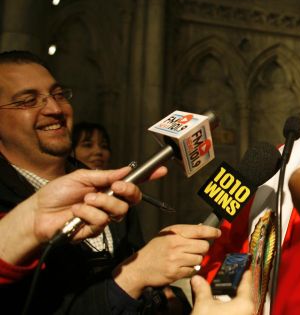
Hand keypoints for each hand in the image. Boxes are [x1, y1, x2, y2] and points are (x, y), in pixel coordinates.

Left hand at [34, 166, 163, 241]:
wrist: (38, 213)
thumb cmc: (57, 193)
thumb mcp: (81, 177)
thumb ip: (105, 175)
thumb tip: (126, 170)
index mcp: (108, 186)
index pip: (133, 182)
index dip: (148, 177)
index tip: (161, 170)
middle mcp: (109, 202)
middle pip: (133, 199)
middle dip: (128, 191)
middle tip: (116, 186)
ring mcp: (103, 217)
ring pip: (119, 210)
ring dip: (102, 202)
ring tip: (85, 199)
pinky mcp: (95, 230)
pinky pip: (101, 221)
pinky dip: (88, 213)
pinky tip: (76, 212)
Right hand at [113, 224, 219, 298]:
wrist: (139, 268)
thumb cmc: (154, 250)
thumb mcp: (166, 235)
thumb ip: (184, 232)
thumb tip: (202, 228)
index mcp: (175, 233)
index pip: (199, 230)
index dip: (212, 231)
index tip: (218, 233)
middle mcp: (176, 245)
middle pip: (204, 246)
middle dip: (203, 249)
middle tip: (196, 250)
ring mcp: (176, 259)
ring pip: (200, 259)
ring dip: (196, 260)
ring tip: (186, 259)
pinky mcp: (176, 272)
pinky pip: (193, 271)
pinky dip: (190, 270)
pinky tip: (182, 267)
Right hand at [191, 271, 254, 314]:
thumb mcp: (203, 306)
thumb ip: (202, 289)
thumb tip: (198, 279)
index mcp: (245, 304)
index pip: (247, 282)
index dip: (244, 273)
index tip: (244, 266)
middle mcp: (249, 312)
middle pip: (246, 294)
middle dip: (236, 287)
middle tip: (230, 278)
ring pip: (242, 306)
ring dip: (233, 299)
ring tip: (224, 293)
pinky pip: (239, 313)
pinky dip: (232, 309)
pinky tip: (223, 308)